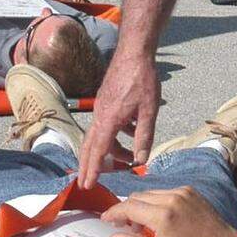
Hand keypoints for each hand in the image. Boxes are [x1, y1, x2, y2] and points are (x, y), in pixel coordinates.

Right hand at [80, 50, 159, 183]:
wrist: (135, 52)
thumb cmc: (142, 79)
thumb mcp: (149, 111)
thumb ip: (144, 137)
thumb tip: (140, 159)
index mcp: (109, 120)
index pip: (98, 151)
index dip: (93, 169)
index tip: (87, 184)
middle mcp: (100, 115)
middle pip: (90, 146)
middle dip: (89, 165)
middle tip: (87, 183)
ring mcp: (102, 107)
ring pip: (100, 135)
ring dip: (111, 149)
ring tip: (127, 159)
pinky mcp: (107, 100)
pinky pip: (107, 124)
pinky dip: (116, 134)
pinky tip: (132, 132)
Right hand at [103, 188, 236, 236]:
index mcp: (163, 215)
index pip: (129, 207)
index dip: (114, 212)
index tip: (105, 219)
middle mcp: (172, 197)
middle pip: (138, 197)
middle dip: (127, 210)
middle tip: (126, 227)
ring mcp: (182, 191)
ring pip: (151, 193)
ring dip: (142, 206)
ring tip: (144, 226)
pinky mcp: (189, 190)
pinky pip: (164, 192)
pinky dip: (156, 202)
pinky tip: (159, 219)